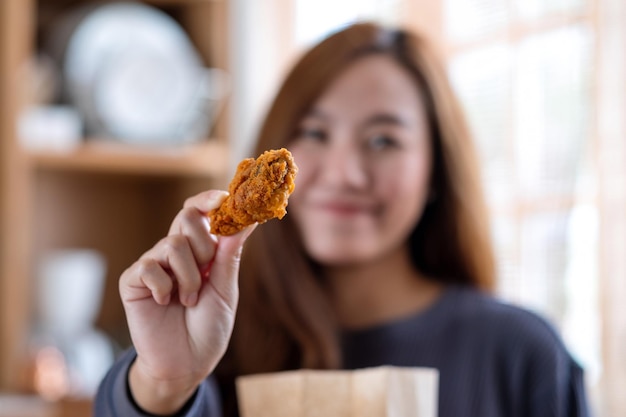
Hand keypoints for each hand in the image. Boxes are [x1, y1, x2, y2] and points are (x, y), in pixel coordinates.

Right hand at [119, 190, 255, 413]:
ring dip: (189, 276)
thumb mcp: (226, 290)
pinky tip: (166, 302)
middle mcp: (176, 252)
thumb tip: (248, 220)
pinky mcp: (132, 281)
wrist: (187, 364)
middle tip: (207, 272)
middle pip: (186, 217)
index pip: (200, 212)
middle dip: (203, 244)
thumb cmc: (209, 327)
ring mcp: (153, 264)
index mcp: (201, 250)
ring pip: (172, 244)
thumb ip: (230, 255)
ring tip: (189, 300)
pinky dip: (164, 286)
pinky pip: (149, 266)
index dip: (210, 200)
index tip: (225, 197)